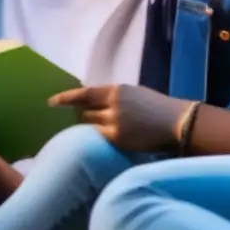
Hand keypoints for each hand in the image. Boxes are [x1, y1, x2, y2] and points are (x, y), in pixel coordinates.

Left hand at [49, 84, 188, 152]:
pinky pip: (100, 139)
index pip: (85, 93)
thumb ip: (114, 98)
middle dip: (86, 117)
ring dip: (93, 128)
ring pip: (91, 126)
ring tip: (108, 130)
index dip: (66, 98)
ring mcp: (114, 122)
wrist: (178, 123)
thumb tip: (94, 104)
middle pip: (85, 112)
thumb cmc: (158, 109)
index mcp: (117, 90)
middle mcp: (112, 104)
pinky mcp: (118, 139)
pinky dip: (101, 139)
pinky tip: (111, 140)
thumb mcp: (134, 95)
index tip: (52, 102)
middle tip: (93, 122)